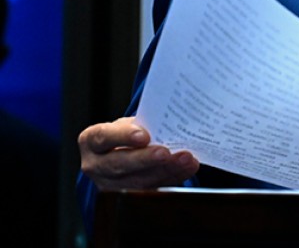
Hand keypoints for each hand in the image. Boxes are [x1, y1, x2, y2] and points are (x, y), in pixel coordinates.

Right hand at [78, 117, 199, 189]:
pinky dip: (174, 176)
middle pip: (118, 165)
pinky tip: (188, 167)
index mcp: (92, 141)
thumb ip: (141, 123)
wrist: (124, 150)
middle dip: (144, 159)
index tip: (143, 135)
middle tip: (165, 153)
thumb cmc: (126, 133)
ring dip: (164, 170)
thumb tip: (169, 120)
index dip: (123, 137)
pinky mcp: (129, 196)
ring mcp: (111, 185)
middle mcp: (96, 166)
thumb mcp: (128, 123)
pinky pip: (153, 188)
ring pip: (137, 182)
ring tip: (184, 159)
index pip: (104, 138)